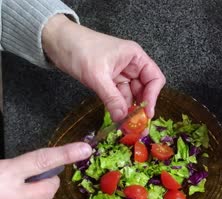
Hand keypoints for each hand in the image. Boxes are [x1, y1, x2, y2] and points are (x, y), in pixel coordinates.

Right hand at [0, 143, 91, 198]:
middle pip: (49, 190)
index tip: (84, 149)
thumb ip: (2, 164)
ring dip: (34, 198)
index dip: (65, 153)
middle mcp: (9, 198)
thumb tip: (14, 162)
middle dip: (48, 182)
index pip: (42, 160)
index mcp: (2, 175)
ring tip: (17, 191)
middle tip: (38, 176)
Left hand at [42, 15, 165, 120]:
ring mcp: (121, 73)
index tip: (147, 113)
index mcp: (135, 57)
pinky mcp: (110, 80)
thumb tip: (122, 117)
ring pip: (132, 95)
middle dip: (141, 105)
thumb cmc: (79, 50)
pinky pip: (120, 96)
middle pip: (145, 89)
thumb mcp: (97, 76)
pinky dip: (119, 106)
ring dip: (129, 108)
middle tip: (136, 124)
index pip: (154, 78)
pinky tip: (117, 116)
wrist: (56, 42)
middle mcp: (132, 65)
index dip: (153, 96)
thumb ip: (112, 98)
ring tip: (125, 123)